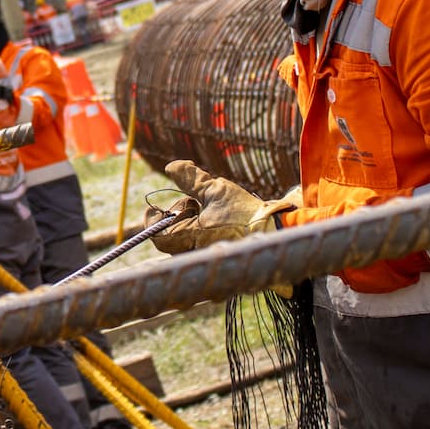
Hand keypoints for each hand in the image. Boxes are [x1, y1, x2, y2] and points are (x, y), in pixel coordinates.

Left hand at [146, 161, 297, 253]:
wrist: (276, 232)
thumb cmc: (246, 213)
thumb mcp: (217, 190)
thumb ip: (191, 179)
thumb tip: (170, 167)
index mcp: (191, 239)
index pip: (157, 236)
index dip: (153, 220)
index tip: (158, 207)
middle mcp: (195, 255)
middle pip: (169, 238)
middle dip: (175, 218)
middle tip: (192, 203)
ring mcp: (206, 261)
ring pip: (183, 244)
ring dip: (188, 226)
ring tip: (207, 211)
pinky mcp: (216, 262)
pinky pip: (197, 249)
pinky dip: (199, 234)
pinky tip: (214, 223)